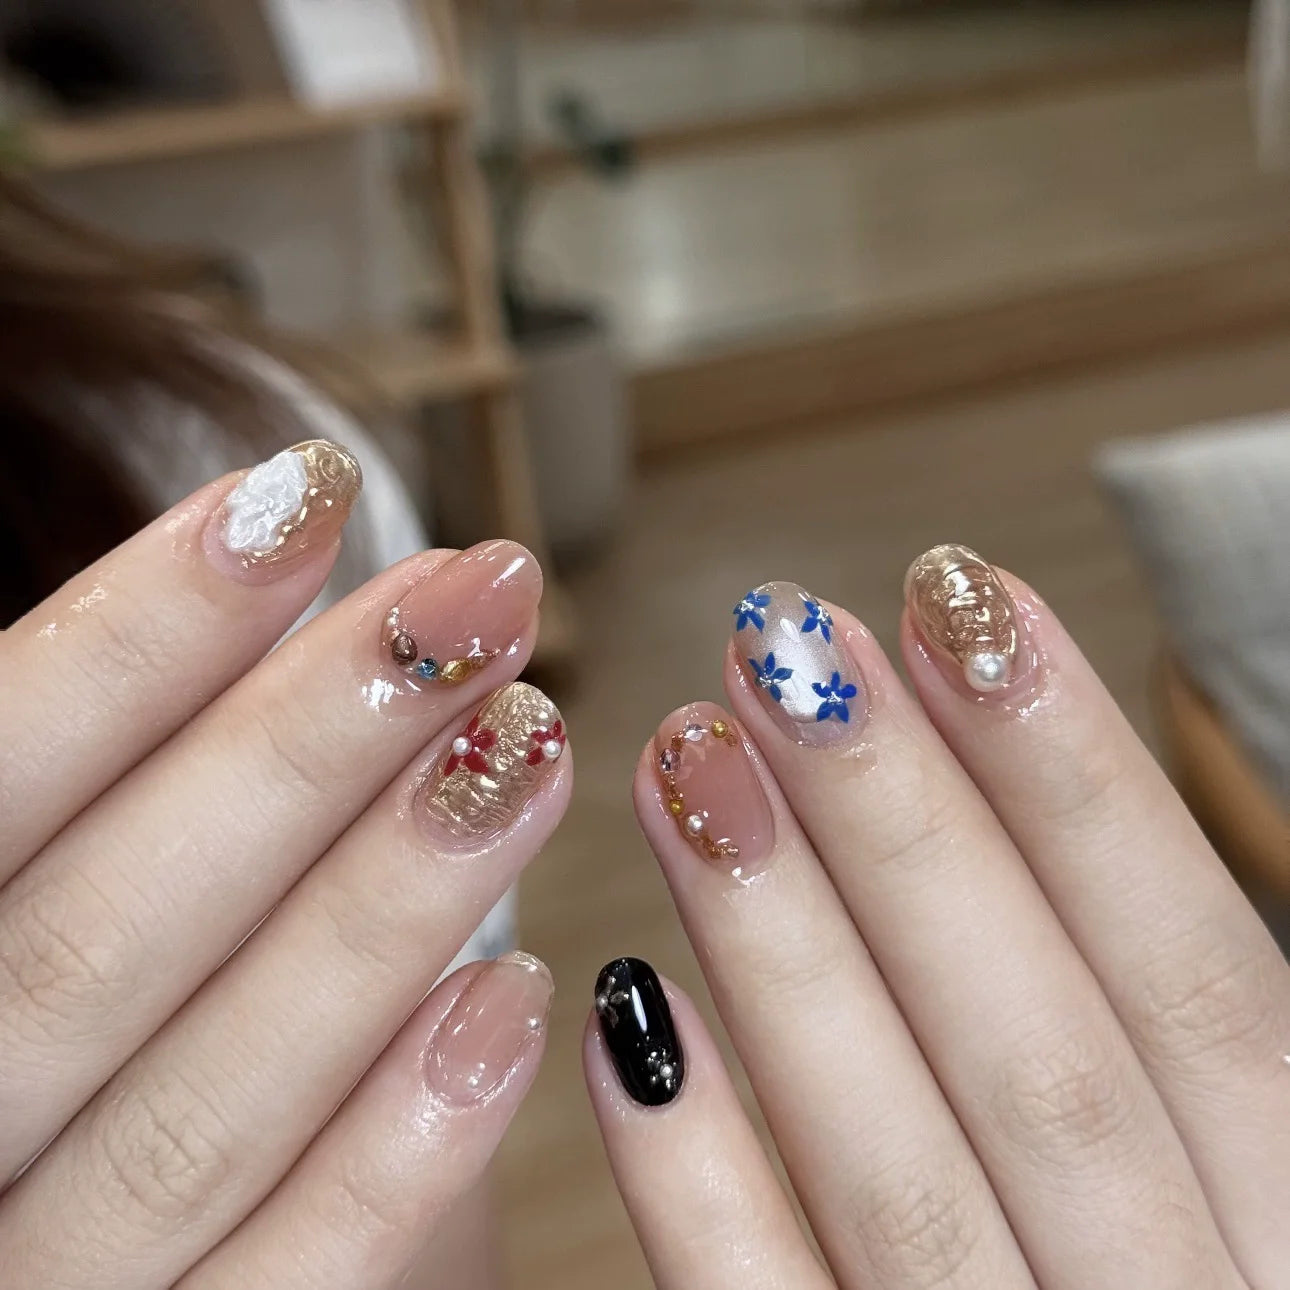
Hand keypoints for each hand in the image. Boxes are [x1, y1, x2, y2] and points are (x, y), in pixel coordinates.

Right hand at [0, 440, 569, 1288]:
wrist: (81, 1253)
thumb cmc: (68, 1038)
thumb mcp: (47, 905)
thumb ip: (127, 797)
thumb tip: (278, 561)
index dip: (138, 632)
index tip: (309, 492)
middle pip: (96, 934)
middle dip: (302, 746)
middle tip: (480, 597)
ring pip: (197, 1107)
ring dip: (380, 910)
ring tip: (529, 744)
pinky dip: (391, 1157)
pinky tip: (515, 1003)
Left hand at [588, 546, 1287, 1289]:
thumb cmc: (1197, 1285)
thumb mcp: (1251, 1188)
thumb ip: (1172, 1064)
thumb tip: (1045, 820)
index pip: (1196, 980)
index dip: (1081, 780)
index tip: (959, 600)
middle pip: (1038, 1049)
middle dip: (908, 823)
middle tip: (781, 635)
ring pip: (899, 1171)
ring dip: (785, 953)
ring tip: (686, 757)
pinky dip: (706, 1187)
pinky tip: (620, 1016)